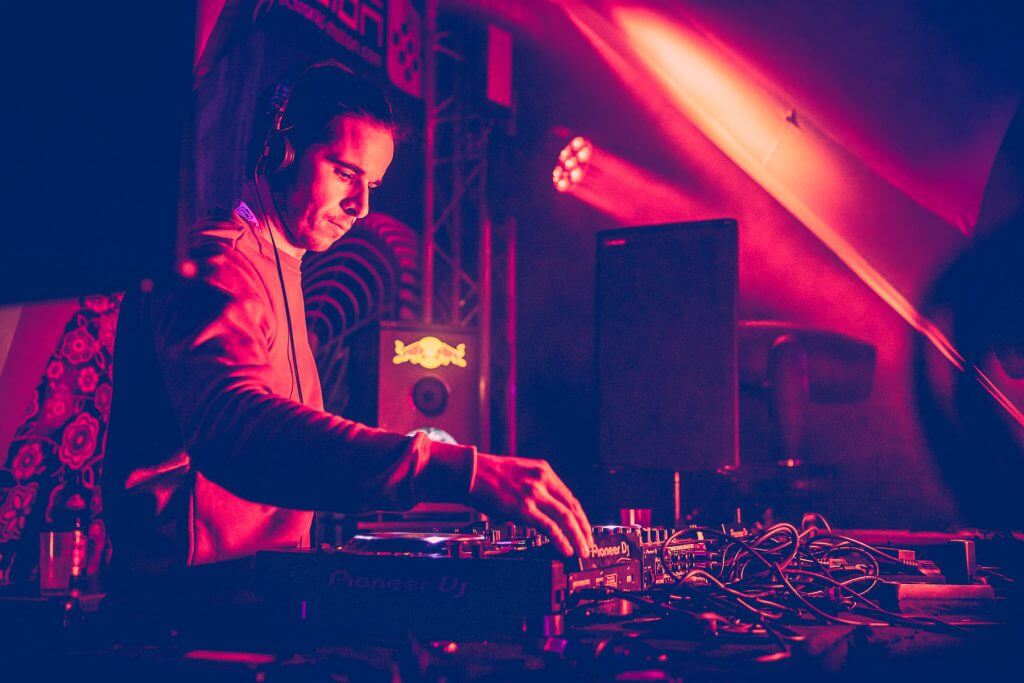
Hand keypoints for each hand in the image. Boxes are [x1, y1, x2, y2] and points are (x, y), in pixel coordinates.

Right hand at [468, 453, 594, 557]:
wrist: (470, 472)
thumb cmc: (488, 474)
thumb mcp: (520, 472)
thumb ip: (535, 486)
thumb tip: (544, 508)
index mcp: (543, 471)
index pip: (569, 497)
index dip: (579, 516)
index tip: (584, 528)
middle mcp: (542, 481)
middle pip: (572, 508)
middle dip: (583, 528)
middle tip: (588, 543)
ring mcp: (534, 495)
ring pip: (566, 519)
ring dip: (577, 537)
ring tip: (582, 550)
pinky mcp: (524, 509)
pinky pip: (549, 528)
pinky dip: (561, 540)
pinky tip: (566, 549)